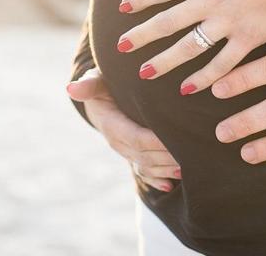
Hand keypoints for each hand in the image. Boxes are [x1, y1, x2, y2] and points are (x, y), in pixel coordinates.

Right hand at [68, 68, 180, 191]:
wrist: (99, 100)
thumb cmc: (103, 84)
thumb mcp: (96, 81)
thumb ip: (89, 84)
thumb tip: (71, 88)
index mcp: (111, 125)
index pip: (135, 137)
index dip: (156, 141)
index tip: (176, 137)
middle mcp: (117, 143)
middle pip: (145, 155)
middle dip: (168, 156)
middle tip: (193, 152)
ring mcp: (125, 152)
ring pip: (146, 166)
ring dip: (166, 169)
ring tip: (189, 166)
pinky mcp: (132, 156)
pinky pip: (143, 172)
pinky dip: (156, 180)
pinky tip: (170, 185)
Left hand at [116, 0, 265, 94]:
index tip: (123, 8)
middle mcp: (212, 0)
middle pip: (168, 22)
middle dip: (141, 36)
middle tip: (120, 47)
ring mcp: (230, 22)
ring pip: (190, 47)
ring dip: (165, 62)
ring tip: (145, 73)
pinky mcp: (250, 39)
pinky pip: (223, 64)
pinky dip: (205, 78)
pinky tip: (188, 89)